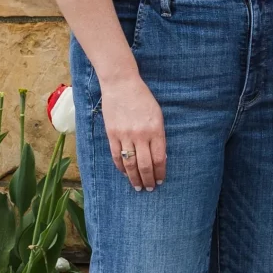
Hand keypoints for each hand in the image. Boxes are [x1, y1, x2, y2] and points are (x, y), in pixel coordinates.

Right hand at [98, 74, 165, 190]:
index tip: (161, 180)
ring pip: (130, 164)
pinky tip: (125, 173)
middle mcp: (141, 135)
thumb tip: (160, 157)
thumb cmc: (142, 98)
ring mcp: (125, 135)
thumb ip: (159, 135)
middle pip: (145, 165)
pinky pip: (116, 156)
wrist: (121, 83)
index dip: (160, 172)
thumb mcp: (157, 114)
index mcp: (155, 130)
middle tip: (150, 188)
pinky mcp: (112, 134)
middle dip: (148, 180)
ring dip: (134, 178)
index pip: (159, 158)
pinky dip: (121, 167)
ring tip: (138, 187)